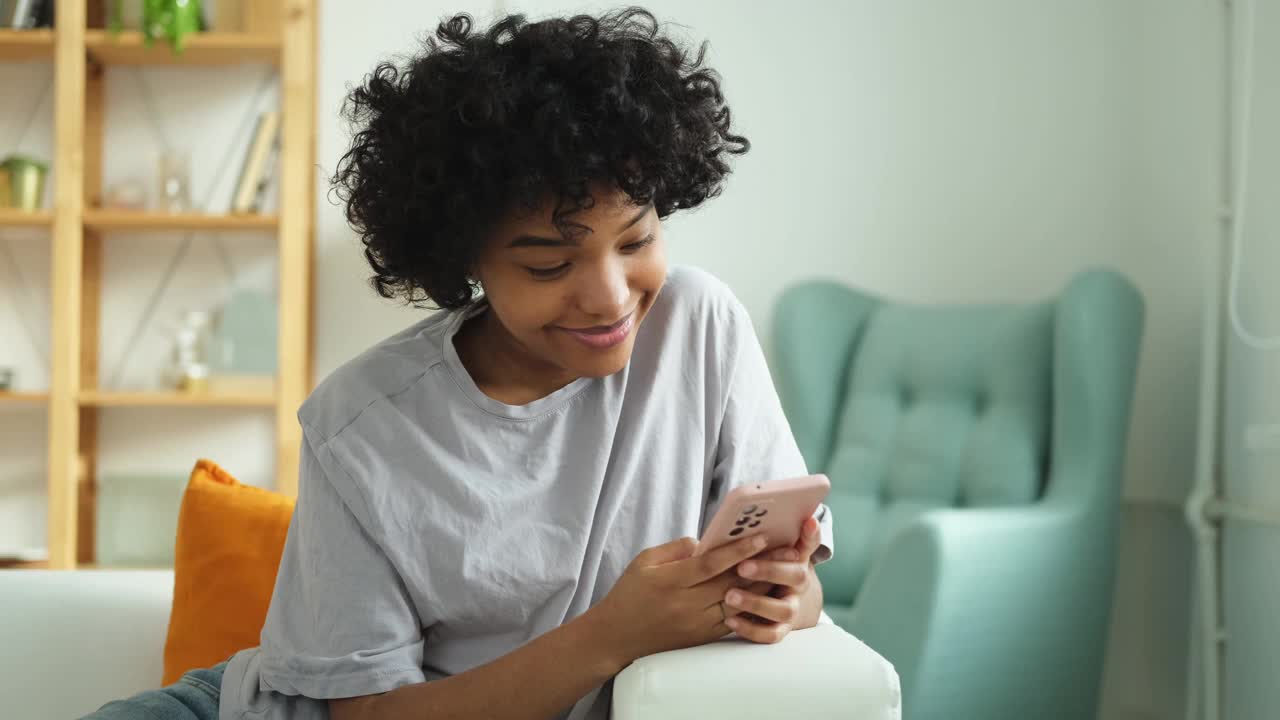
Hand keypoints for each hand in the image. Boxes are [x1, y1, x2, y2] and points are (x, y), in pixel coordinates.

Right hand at [586, 533, 771, 667]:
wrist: (616, 637)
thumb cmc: (629, 594)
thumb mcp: (644, 562)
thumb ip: (675, 549)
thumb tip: (705, 542)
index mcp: (671, 582)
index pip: (711, 565)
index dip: (737, 551)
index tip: (760, 538)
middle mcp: (686, 605)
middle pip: (731, 584)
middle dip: (761, 565)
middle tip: (786, 550)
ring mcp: (696, 624)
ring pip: (738, 604)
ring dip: (763, 587)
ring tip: (785, 571)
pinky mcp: (702, 638)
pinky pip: (733, 622)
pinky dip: (752, 607)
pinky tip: (768, 595)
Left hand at [721, 516, 824, 643]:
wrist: (778, 601)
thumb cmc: (764, 566)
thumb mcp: (767, 545)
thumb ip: (762, 531)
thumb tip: (759, 513)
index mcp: (796, 558)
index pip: (808, 542)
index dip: (810, 534)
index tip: (807, 521)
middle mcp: (798, 583)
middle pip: (796, 575)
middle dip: (769, 570)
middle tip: (743, 567)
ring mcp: (791, 607)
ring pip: (783, 609)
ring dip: (756, 602)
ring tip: (730, 596)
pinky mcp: (780, 629)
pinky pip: (770, 634)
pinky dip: (750, 629)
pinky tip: (730, 620)